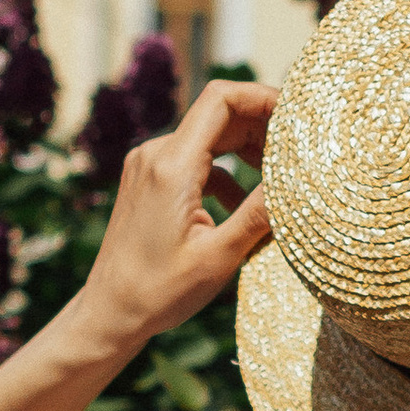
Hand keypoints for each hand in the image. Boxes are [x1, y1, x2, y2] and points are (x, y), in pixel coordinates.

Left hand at [76, 80, 276, 360]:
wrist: (108, 314)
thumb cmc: (159, 292)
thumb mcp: (219, 256)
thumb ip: (259, 212)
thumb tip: (301, 179)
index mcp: (171, 166)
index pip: (222, 99)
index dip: (264, 97)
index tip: (298, 117)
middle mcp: (155, 155)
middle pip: (219, 113)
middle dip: (263, 125)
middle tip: (300, 151)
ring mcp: (148, 166)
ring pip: (210, 136)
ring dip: (248, 148)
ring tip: (280, 177)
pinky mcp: (149, 181)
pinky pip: (196, 159)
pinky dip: (228, 170)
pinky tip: (246, 203)